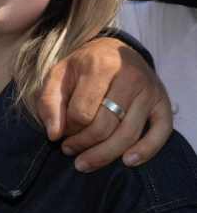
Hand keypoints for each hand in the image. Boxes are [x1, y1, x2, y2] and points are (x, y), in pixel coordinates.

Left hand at [38, 37, 171, 171]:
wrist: (114, 50)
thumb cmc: (83, 67)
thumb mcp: (58, 76)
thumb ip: (49, 103)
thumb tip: (54, 134)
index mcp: (100, 66)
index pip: (82, 113)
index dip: (68, 129)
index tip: (61, 132)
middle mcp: (130, 77)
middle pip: (104, 127)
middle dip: (83, 145)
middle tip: (69, 150)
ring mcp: (149, 91)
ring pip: (128, 134)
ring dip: (104, 156)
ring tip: (85, 162)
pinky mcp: (163, 102)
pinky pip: (161, 132)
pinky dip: (146, 151)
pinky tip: (128, 161)